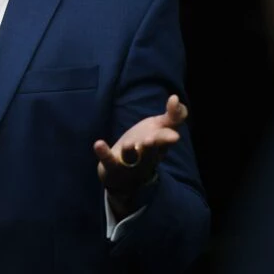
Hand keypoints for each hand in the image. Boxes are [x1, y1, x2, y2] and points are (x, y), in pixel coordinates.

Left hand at [94, 95, 188, 218]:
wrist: (124, 176)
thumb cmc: (144, 147)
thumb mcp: (159, 129)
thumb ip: (172, 116)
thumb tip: (175, 97)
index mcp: (159, 147)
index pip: (166, 140)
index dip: (168, 137)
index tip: (174, 136)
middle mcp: (147, 157)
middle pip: (150, 152)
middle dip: (151, 147)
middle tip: (150, 140)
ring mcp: (129, 164)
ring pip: (131, 158)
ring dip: (130, 152)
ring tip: (129, 144)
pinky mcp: (112, 167)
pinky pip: (108, 161)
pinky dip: (104, 153)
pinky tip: (98, 144)